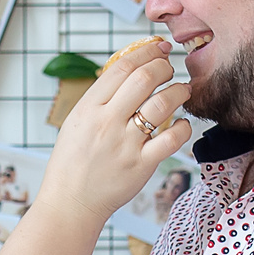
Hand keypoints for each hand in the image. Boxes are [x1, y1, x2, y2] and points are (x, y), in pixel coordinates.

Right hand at [0, 41, 191, 254]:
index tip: (159, 49)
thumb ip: (100, 100)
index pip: (121, 67)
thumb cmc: (73, 163)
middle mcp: (106, 123)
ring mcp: (125, 145)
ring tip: (183, 91)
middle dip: (165, 67)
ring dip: (179, 91)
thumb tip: (129, 72)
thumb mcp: (76, 124)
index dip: (146, 52)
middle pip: (144, 78)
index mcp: (87, 109)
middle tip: (171, 70)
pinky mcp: (141, 166)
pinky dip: (183, 126)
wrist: (70, 204)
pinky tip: (181, 124)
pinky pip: (172, 138)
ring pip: (163, 104)